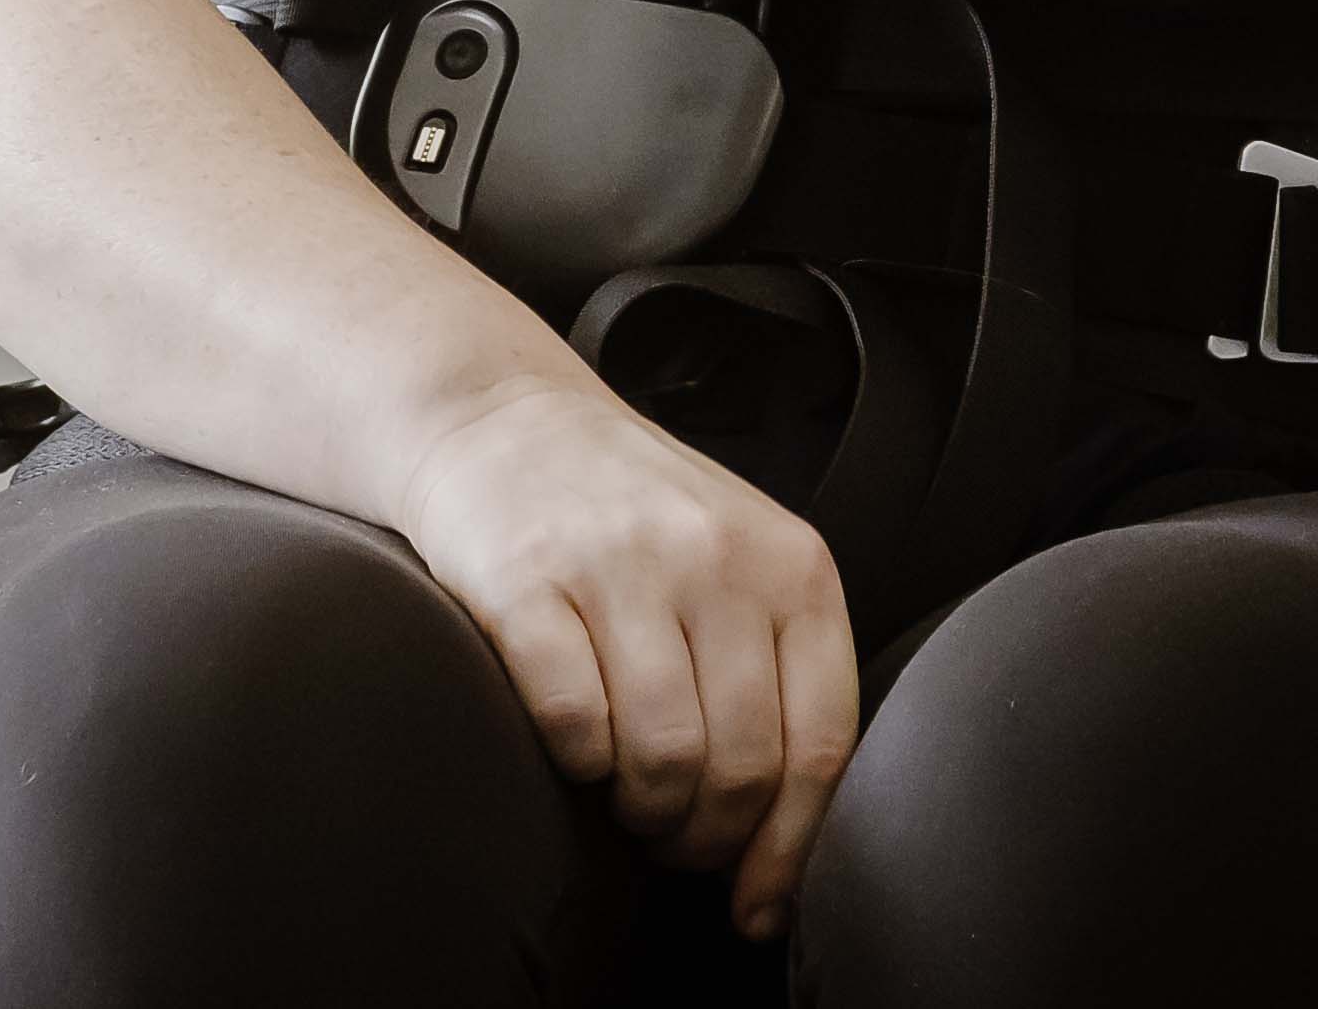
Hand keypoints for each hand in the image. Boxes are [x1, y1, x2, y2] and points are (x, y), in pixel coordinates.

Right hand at [383, 367, 862, 934]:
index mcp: (791, 563)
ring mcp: (618, 563)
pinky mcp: (526, 579)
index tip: (757, 901)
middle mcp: (715, 556)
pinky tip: (573, 742)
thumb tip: (782, 857)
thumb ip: (776, 678)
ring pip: (663, 758)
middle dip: (703, 837)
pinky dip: (575, 763)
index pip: (820, 744)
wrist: (498, 416)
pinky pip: (573, 727)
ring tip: (625, 797)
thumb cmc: (631, 516)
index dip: (789, 847)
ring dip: (640, 810)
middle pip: (740, 768)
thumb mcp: (740, 564)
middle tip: (672, 836)